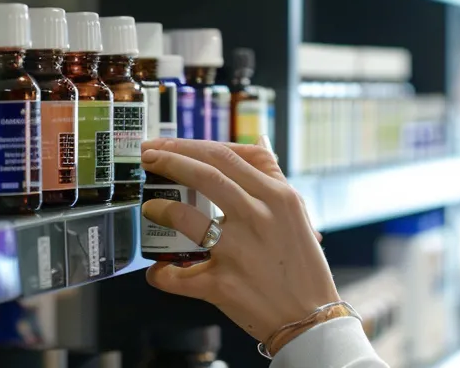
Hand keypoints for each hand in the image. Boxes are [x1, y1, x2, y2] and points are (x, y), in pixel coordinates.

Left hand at [139, 138, 340, 340]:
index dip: (188, 145)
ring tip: (150, 208)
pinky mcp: (223, 284)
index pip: (226, 155)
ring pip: (186, 217)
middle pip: (205, 175)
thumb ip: (272, 177)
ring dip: (160, 209)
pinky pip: (179, 275)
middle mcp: (259, 217)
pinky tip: (157, 270)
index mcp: (277, 196)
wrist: (310, 316)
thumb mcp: (296, 212)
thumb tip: (256, 142)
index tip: (166, 145)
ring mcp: (239, 250)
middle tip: (148, 157)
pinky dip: (161, 273)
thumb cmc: (301, 264)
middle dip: (168, 160)